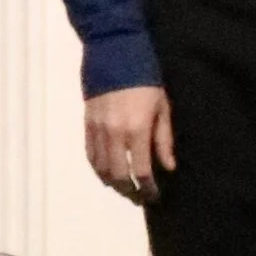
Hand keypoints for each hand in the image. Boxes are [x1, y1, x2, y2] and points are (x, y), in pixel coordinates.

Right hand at [84, 86, 174, 203]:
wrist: (114, 58)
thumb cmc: (147, 82)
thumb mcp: (163, 109)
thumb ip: (164, 140)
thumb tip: (169, 167)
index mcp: (136, 131)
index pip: (141, 170)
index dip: (148, 187)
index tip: (154, 196)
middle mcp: (113, 135)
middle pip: (118, 174)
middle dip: (129, 190)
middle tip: (140, 198)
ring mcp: (97, 130)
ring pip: (100, 167)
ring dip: (113, 183)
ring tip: (125, 190)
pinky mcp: (87, 125)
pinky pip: (90, 154)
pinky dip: (98, 169)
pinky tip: (107, 175)